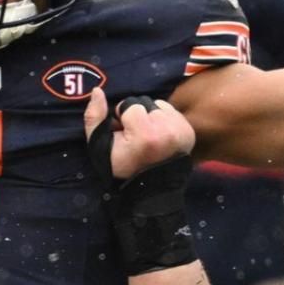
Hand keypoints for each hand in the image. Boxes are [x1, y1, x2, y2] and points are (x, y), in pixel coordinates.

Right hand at [84, 91, 197, 273]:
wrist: (151, 194)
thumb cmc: (122, 172)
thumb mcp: (100, 149)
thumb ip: (94, 119)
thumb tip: (97, 91)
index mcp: (146, 134)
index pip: (130, 105)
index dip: (122, 119)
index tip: (124, 136)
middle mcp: (167, 130)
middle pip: (146, 102)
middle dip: (137, 116)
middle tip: (135, 138)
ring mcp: (181, 131)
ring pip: (159, 105)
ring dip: (150, 116)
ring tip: (147, 137)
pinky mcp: (189, 132)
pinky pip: (171, 112)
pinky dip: (163, 121)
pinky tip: (158, 138)